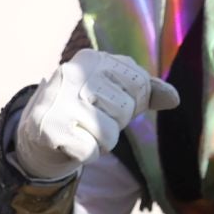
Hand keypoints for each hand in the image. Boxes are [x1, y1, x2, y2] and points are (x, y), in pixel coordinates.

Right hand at [13, 50, 178, 181]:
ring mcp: (57, 101)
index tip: (109, 101)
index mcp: (92, 59)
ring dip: (101, 141)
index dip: (133, 102)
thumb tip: (174, 98)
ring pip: (110, 133)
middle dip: (115, 122)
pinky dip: (85, 154)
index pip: (141, 84)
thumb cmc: (87, 109)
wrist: (40, 132)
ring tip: (80, 130)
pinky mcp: (49, 130)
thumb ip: (147, 90)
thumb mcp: (116, 91)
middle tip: (90, 118)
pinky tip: (69, 142)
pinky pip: (91, 152)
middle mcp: (71, 74)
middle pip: (125, 109)